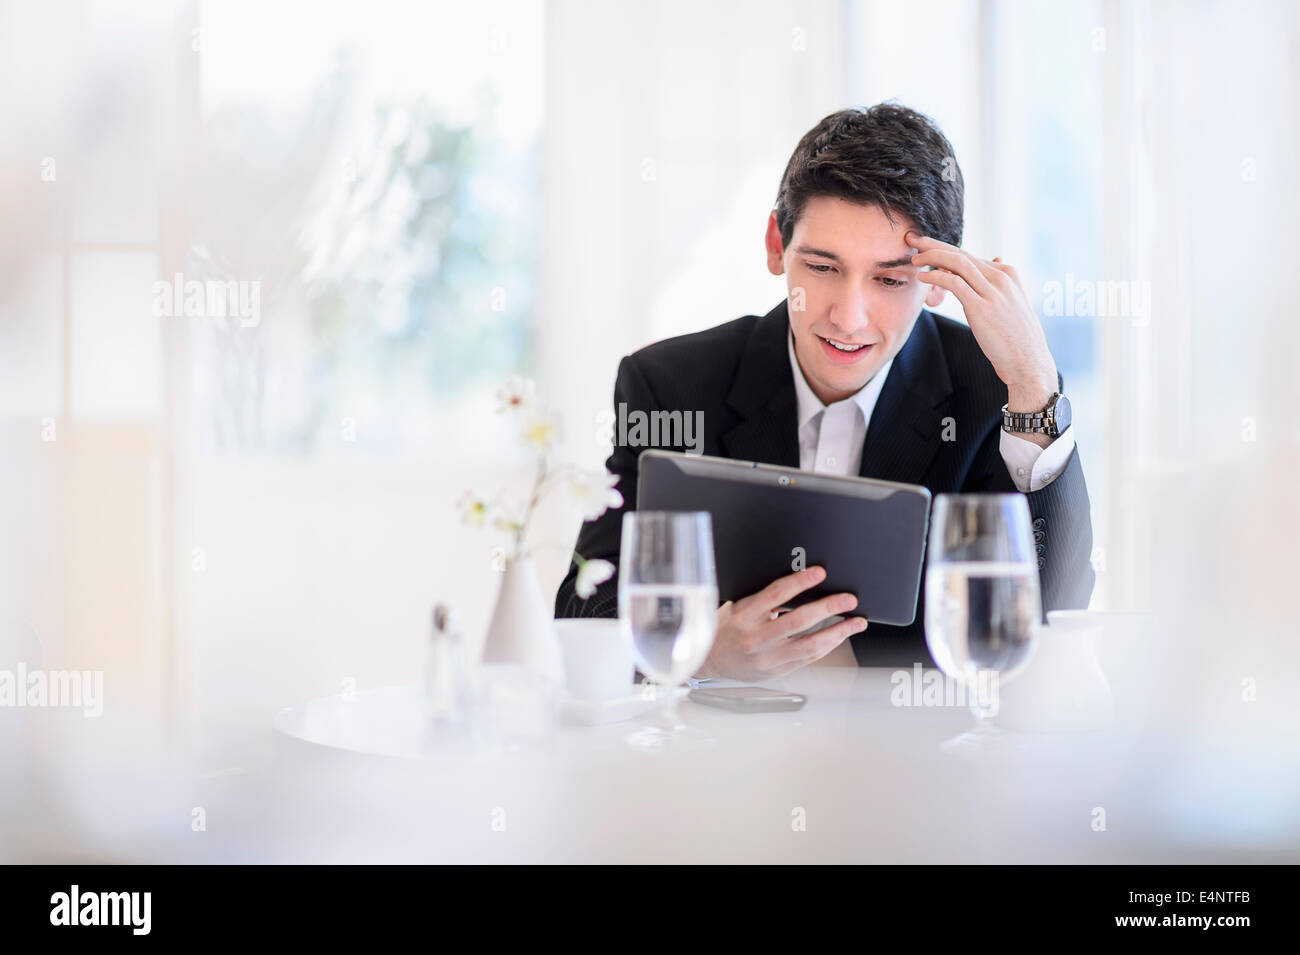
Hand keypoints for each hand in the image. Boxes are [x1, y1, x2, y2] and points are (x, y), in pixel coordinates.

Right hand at [696, 566, 867, 680]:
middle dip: (828, 607)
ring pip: (809, 644)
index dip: (800, 582)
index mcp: (744, 616)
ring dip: (837, 632)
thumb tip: (800, 585)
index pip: (776, 595)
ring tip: (855, 622)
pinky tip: (838, 636)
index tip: (819, 572)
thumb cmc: (724, 628)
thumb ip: (764, 599)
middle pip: (799, 620)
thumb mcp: (737, 606)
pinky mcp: (776, 670)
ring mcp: (767, 657)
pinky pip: (808, 658)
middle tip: (848, 599)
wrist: (708, 660)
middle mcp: (756, 638)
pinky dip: (826, 646)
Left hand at [906, 231, 1057, 417]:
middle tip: (911, 238)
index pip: (969, 254)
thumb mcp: (1013, 302)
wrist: (1028, 361)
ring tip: (913, 258)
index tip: (925, 243)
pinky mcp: (982, 306)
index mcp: (1007, 273)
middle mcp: (1001, 277)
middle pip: (961, 253)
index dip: (944, 247)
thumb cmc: (1017, 336)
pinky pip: (954, 283)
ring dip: (931, 257)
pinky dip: (936, 276)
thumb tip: (996, 259)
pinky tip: (923, 277)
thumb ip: (1001, 281)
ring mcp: (992, 291)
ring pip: (956, 263)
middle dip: (933, 244)